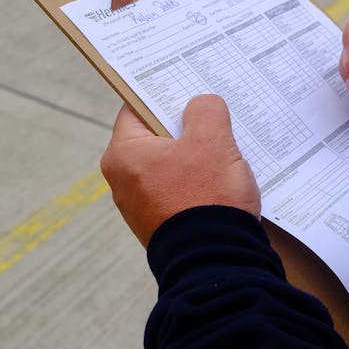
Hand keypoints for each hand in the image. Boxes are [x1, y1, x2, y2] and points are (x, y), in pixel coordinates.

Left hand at [100, 94, 260, 246]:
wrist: (215, 263)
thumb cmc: (206, 198)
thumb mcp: (212, 140)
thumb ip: (205, 110)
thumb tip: (201, 106)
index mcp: (123, 155)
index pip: (136, 108)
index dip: (162, 93)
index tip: (186, 85)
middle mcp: (123, 180)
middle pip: (155, 136)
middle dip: (185, 125)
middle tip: (212, 115)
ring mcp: (141, 204)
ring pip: (170, 163)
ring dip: (195, 154)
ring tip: (224, 149)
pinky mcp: (161, 222)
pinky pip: (178, 189)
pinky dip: (196, 181)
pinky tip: (221, 179)